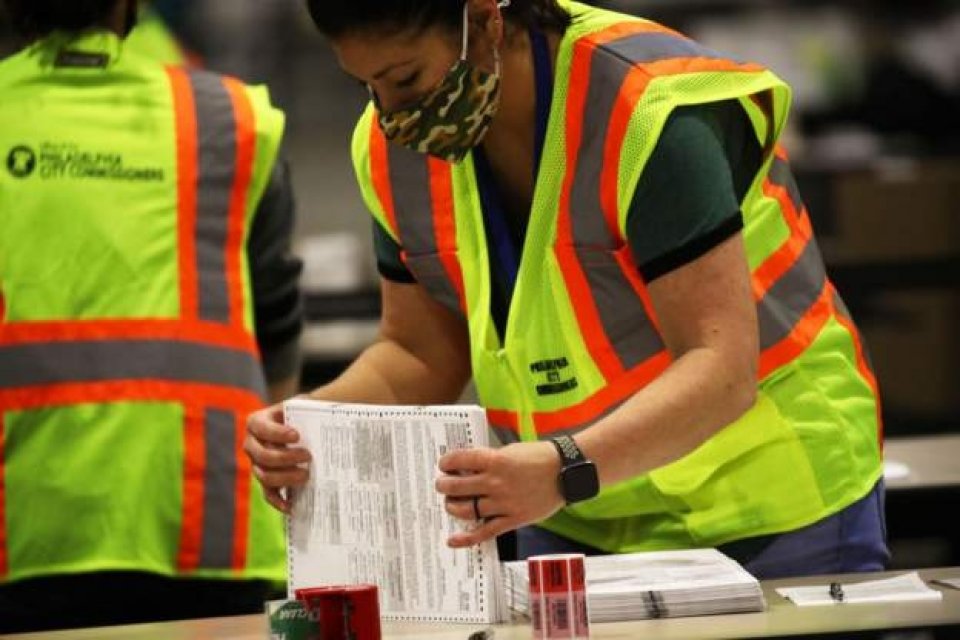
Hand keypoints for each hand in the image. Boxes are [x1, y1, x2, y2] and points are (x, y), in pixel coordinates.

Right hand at [244, 402, 311, 512]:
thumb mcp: (301, 406)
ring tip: (306, 474)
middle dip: (285, 458)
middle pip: (263, 456)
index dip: (277, 434)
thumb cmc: (301, 414)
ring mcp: (257, 464)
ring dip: (286, 478)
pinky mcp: (265, 480)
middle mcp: (252, 444)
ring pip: (265, 476)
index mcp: (256, 422)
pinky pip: (268, 493)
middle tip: (308, 456)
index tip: (297, 436)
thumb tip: (329, 420)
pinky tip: (291, 505)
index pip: (261, 428)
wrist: (301, 424)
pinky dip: (278, 501)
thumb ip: (307, 410)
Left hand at [435, 441, 563, 547]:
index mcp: (496, 460)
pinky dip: (467, 538)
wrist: (566, 471)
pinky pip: (485, 531)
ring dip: (452, 507)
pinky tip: (453, 540)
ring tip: (450, 503)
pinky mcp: (513, 519)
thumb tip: (467, 467)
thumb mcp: (511, 450)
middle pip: (458, 487)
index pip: (460, 460)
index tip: (443, 464)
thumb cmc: (539, 457)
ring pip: (467, 510)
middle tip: (442, 485)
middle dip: (444, 486)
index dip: (447, 462)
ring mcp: (504, 503)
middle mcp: (497, 482)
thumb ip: (489, 460)